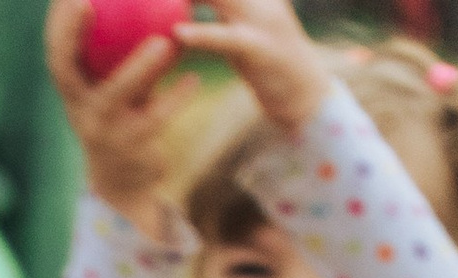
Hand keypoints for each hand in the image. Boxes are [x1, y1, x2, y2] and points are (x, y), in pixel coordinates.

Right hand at [44, 0, 187, 230]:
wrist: (126, 178)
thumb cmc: (125, 112)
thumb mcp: (119, 79)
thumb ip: (123, 45)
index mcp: (73, 89)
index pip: (56, 49)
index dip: (57, 21)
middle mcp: (79, 108)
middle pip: (65, 69)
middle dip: (70, 34)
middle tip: (86, 1)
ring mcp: (101, 129)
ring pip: (115, 95)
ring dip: (138, 69)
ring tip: (164, 43)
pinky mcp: (128, 148)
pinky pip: (155, 119)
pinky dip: (175, 98)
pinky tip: (194, 79)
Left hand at [185, 0, 328, 134]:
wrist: (303, 90)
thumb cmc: (264, 59)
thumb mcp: (238, 25)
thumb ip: (217, 6)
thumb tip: (184, 4)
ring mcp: (262, 19)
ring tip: (155, 1)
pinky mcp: (260, 47)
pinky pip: (226, 38)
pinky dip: (202, 34)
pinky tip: (178, 34)